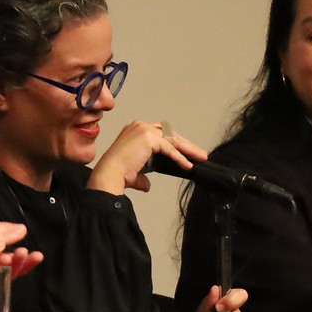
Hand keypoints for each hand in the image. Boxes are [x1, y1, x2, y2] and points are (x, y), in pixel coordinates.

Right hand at [88, 121, 207, 194]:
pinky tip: (188, 165)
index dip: (176, 143)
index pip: (162, 133)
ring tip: (201, 158)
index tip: (188, 152)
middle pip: (170, 133)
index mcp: (136, 129)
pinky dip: (180, 157)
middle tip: (200, 154)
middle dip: (186, 145)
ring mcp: (144, 130)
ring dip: (188, 149)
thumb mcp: (136, 171)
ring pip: (173, 139)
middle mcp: (140, 125)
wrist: (110, 174)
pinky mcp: (149, 138)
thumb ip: (144, 175)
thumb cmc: (119, 173)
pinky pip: (169, 148)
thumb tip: (148, 185)